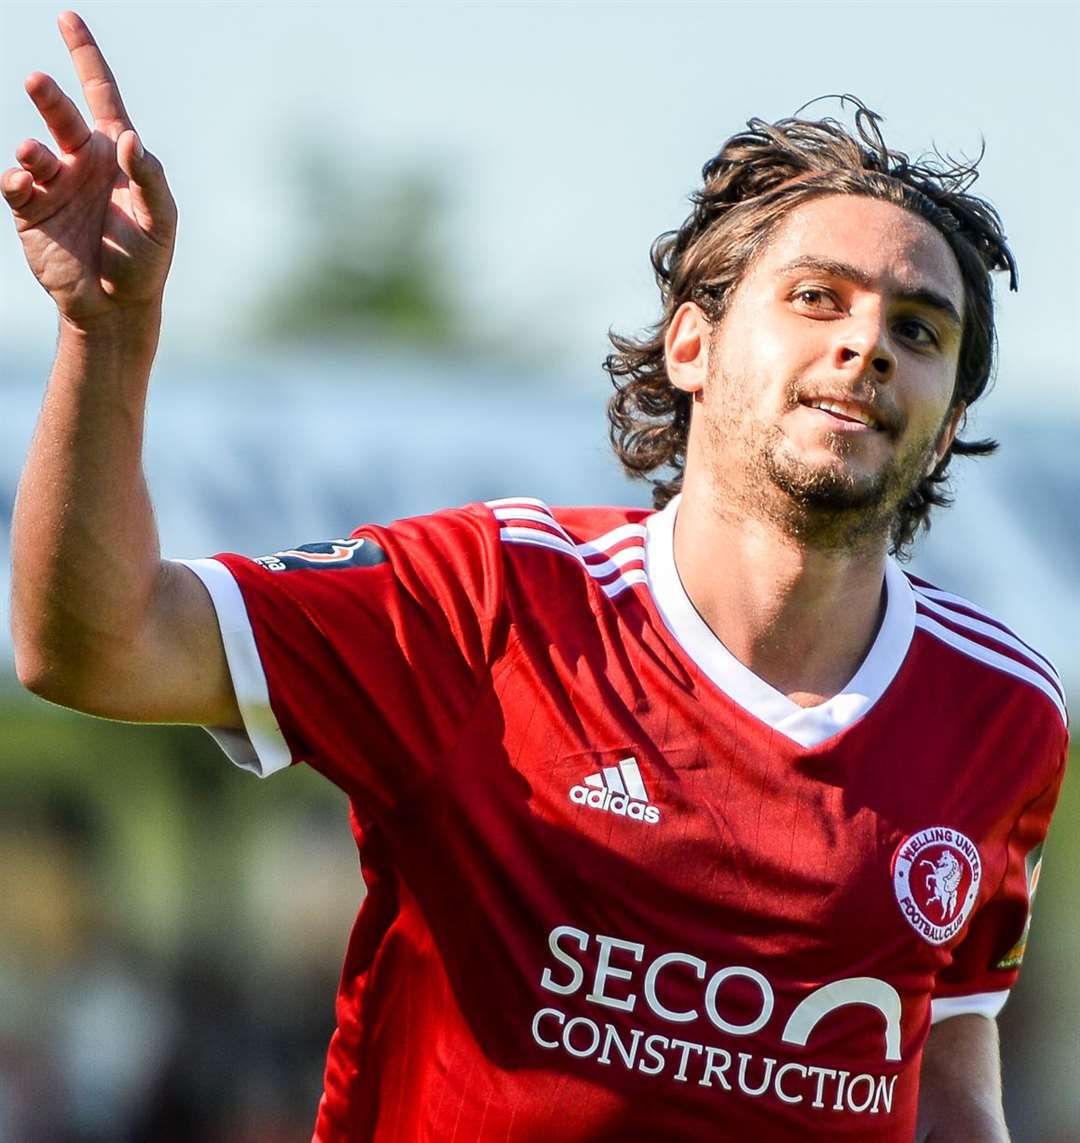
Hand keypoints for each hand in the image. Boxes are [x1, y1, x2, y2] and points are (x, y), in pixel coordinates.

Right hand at [1, 11, 175, 329]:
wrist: (117, 306)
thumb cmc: (145, 261)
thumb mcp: (160, 221)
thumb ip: (148, 179)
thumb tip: (128, 140)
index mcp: (116, 155)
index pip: (101, 95)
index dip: (85, 56)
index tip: (67, 17)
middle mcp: (81, 161)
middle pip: (60, 115)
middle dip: (48, 96)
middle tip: (38, 83)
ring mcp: (54, 185)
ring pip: (33, 149)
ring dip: (31, 148)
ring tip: (34, 156)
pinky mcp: (31, 210)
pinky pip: (16, 184)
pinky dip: (16, 179)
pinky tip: (26, 184)